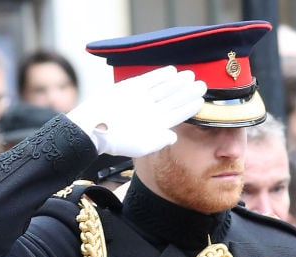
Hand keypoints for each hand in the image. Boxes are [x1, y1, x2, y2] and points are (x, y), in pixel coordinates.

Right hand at [67, 66, 206, 156]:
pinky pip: (149, 80)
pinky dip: (160, 75)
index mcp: (154, 125)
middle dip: (187, 93)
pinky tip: (172, 71)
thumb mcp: (142, 146)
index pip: (176, 115)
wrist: (94, 127)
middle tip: (202, 85)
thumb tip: (174, 137)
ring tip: (190, 76)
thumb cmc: (116, 141)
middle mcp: (150, 111)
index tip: (201, 101)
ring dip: (177, 83)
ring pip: (164, 89)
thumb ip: (159, 141)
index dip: (188, 108)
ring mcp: (141, 99)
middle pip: (173, 100)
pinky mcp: (131, 88)